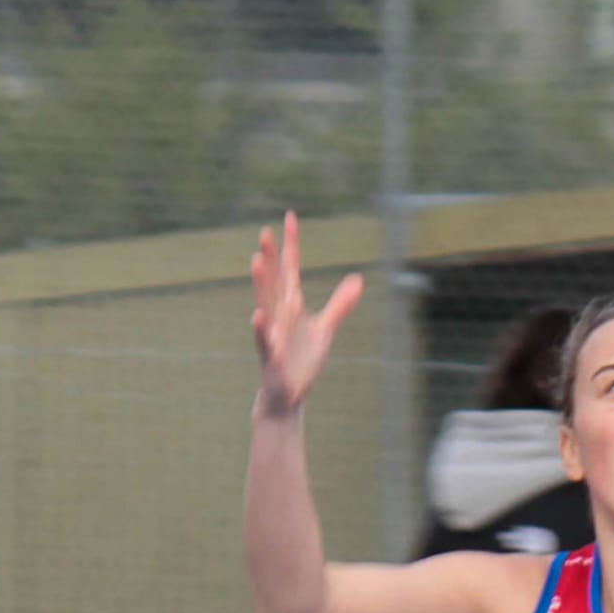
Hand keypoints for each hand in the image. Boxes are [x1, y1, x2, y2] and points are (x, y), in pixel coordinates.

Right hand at [250, 211, 363, 420]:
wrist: (288, 396)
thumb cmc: (302, 361)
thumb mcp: (326, 330)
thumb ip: (340, 304)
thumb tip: (358, 279)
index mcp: (291, 305)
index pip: (291, 269)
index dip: (292, 244)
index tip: (290, 216)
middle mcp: (279, 314)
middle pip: (274, 281)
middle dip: (270, 257)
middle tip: (265, 232)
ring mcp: (273, 334)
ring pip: (265, 304)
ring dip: (260, 284)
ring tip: (255, 261)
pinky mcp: (272, 356)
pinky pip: (265, 340)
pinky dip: (262, 328)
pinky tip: (258, 315)